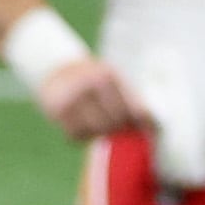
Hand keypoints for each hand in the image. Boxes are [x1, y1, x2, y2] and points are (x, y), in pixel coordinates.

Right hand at [35, 55, 156, 144]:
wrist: (54, 68)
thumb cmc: (91, 77)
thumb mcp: (112, 77)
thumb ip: (131, 98)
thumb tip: (150, 123)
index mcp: (108, 76)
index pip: (132, 109)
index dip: (141, 122)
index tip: (145, 128)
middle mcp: (90, 86)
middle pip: (115, 123)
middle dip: (119, 128)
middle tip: (117, 125)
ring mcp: (72, 99)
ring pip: (95, 132)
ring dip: (99, 133)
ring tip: (97, 122)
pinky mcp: (57, 112)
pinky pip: (76, 137)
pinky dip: (82, 136)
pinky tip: (82, 125)